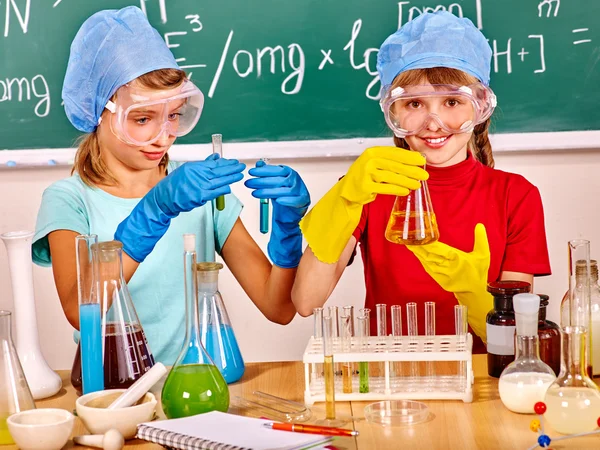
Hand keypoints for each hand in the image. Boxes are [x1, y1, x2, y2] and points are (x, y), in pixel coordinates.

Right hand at [115, 154, 244, 261]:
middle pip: (218, 171)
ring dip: (230, 178)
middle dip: (231, 168)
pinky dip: (222, 189)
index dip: (225, 163)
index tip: (233, 162)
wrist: (164, 199)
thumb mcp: (187, 170)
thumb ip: (202, 165)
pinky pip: (214, 192)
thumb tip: (215, 159)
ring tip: (239, 175)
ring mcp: (198, 186)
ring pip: (218, 181)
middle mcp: (196, 175)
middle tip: (241, 166)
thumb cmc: (174, 185)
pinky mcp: (199, 197)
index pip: (213, 164)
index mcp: (193, 167)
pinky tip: (229, 187)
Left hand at [245, 160, 309, 267]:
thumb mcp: (272, 184)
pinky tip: (277, 201)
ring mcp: (300, 190)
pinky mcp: (303, 201)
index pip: (275, 170)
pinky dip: (286, 200)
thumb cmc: (281, 197)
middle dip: (261, 181)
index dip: (263, 171)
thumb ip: (267, 173)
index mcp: (289, 172)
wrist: (290, 214)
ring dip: (269, 191)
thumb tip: (258, 164)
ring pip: (285, 190)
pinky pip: (295, 200)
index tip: (251, 172)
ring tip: (255, 193)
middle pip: (278, 180)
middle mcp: (296, 180)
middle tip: (249, 183)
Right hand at [339, 146, 427, 205]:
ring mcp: (366, 173)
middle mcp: (368, 161)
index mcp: (373, 152)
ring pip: (391, 176)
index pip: (394, 153)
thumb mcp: (376, 163)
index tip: (421, 161)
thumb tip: (415, 159)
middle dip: (412, 170)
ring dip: (407, 181)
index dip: (410, 157)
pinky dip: (397, 190)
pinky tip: (405, 191)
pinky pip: (385, 188)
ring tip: (417, 184)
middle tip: (424, 175)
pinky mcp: (365, 186)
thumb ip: (391, 160)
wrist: (347, 190)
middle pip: (395, 164)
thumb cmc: (365, 176)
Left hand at [406, 223, 492, 341]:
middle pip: (431, 256)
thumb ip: (481, 239)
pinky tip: (417, 254)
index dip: (431, 245)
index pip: (442, 251)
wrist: (475, 291)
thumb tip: (479, 225)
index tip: (423, 238)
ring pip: (427, 263)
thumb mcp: (483, 254)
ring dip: (418, 253)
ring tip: (410, 244)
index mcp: (459, 260)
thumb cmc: (478, 272)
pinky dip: (422, 261)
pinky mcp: (439, 280)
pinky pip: (428, 269)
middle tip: (410, 238)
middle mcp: (449, 268)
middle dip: (420, 248)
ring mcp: (443, 275)